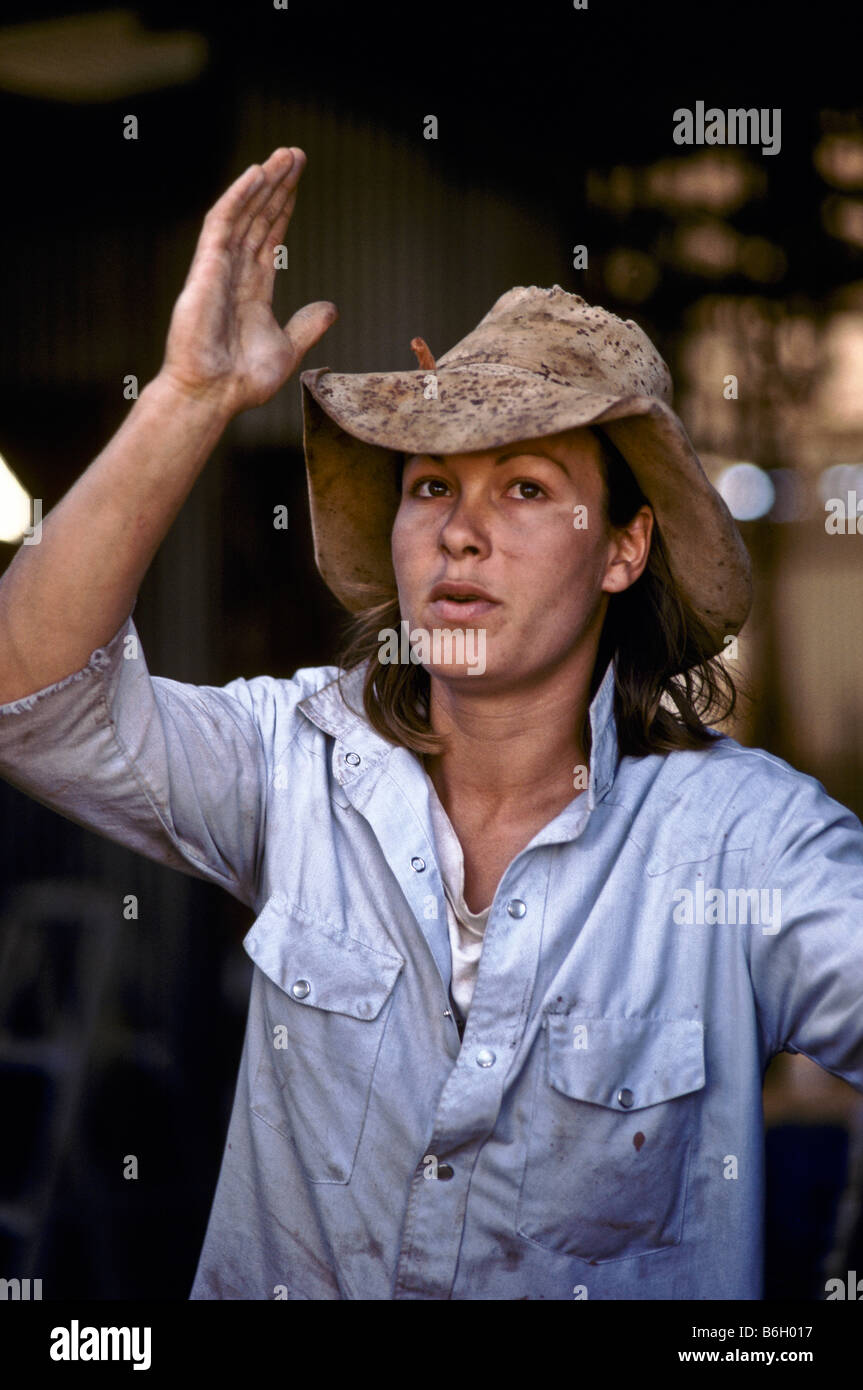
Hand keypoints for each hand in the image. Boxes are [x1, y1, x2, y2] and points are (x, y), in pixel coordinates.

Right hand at [158, 147, 336, 415]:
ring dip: (263, 182)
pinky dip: (239, 196)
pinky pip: (222, 223)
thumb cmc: (242, 381)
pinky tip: (257, 174)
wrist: (213, 395)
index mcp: (252, 289)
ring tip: (285, 155)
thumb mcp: (287, 350)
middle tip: (296, 154)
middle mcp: (234, 272)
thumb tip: (330, 308)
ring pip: (242, 212)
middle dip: (277, 185)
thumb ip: (306, 326)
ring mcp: (219, 268)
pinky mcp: (206, 267)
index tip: (297, 181)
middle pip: (258, 217)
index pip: (270, 237)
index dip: (283, 208)